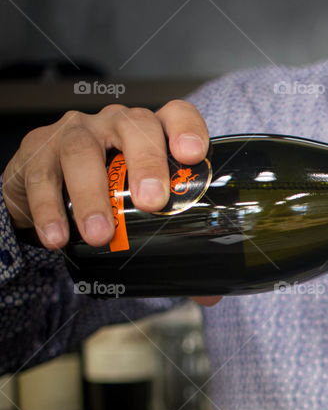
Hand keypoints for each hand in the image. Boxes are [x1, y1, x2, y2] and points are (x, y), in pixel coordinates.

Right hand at [2, 100, 207, 247]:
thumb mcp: (143, 210)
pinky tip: (58, 237)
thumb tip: (209, 294)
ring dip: (93, 196)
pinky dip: (50, 210)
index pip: (175, 114)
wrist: (44, 191)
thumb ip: (176, 247)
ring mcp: (75, 133)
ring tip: (101, 235)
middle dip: (146, 163)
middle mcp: (116, 124)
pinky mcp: (37, 152)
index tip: (192, 154)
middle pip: (135, 128)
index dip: (186, 128)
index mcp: (152, 133)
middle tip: (153, 203)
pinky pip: (42, 177)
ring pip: (83, 151)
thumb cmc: (109, 194)